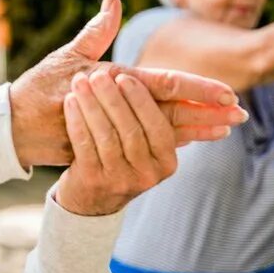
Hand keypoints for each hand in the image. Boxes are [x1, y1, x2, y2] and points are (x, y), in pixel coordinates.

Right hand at [10, 0, 246, 166]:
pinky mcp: (107, 150)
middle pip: (173, 111)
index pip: (164, 84)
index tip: (228, 92)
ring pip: (163, 132)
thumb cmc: (39, 88)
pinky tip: (192, 141)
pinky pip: (144, 145)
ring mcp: (113, 132)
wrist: (11, 128)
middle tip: (240, 114)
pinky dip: (170, 142)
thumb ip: (98, 28)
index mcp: (111, 80)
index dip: (199, 88)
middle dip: (208, 113)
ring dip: (197, 130)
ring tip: (225, 129)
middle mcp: (117, 109)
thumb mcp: (68, 55)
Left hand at [54, 70, 179, 215]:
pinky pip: (84, 146)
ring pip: (106, 136)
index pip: (160, 127)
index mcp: (167, 161)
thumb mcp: (147, 143)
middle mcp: (148, 174)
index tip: (124, 76)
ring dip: (92, 105)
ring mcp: (120, 180)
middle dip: (113, 98)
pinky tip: (70, 101)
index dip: (141, 100)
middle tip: (98, 74)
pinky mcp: (93, 181)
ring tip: (79, 82)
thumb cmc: (122, 156)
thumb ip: (166, 117)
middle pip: (131, 130)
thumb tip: (203, 91)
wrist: (91, 198)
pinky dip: (77, 121)